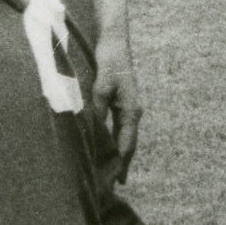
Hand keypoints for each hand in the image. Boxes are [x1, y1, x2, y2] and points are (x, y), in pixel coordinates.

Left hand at [90, 34, 143, 180]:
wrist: (114, 40)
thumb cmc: (109, 61)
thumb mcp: (102, 86)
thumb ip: (97, 110)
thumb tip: (93, 134)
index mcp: (131, 110)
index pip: (127, 144)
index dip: (121, 163)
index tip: (117, 181)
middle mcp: (132, 111)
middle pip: (128, 143)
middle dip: (123, 162)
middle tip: (117, 184)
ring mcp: (127, 106)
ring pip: (123, 135)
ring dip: (118, 152)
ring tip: (111, 170)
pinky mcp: (120, 101)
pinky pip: (118, 127)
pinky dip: (113, 140)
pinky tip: (106, 145)